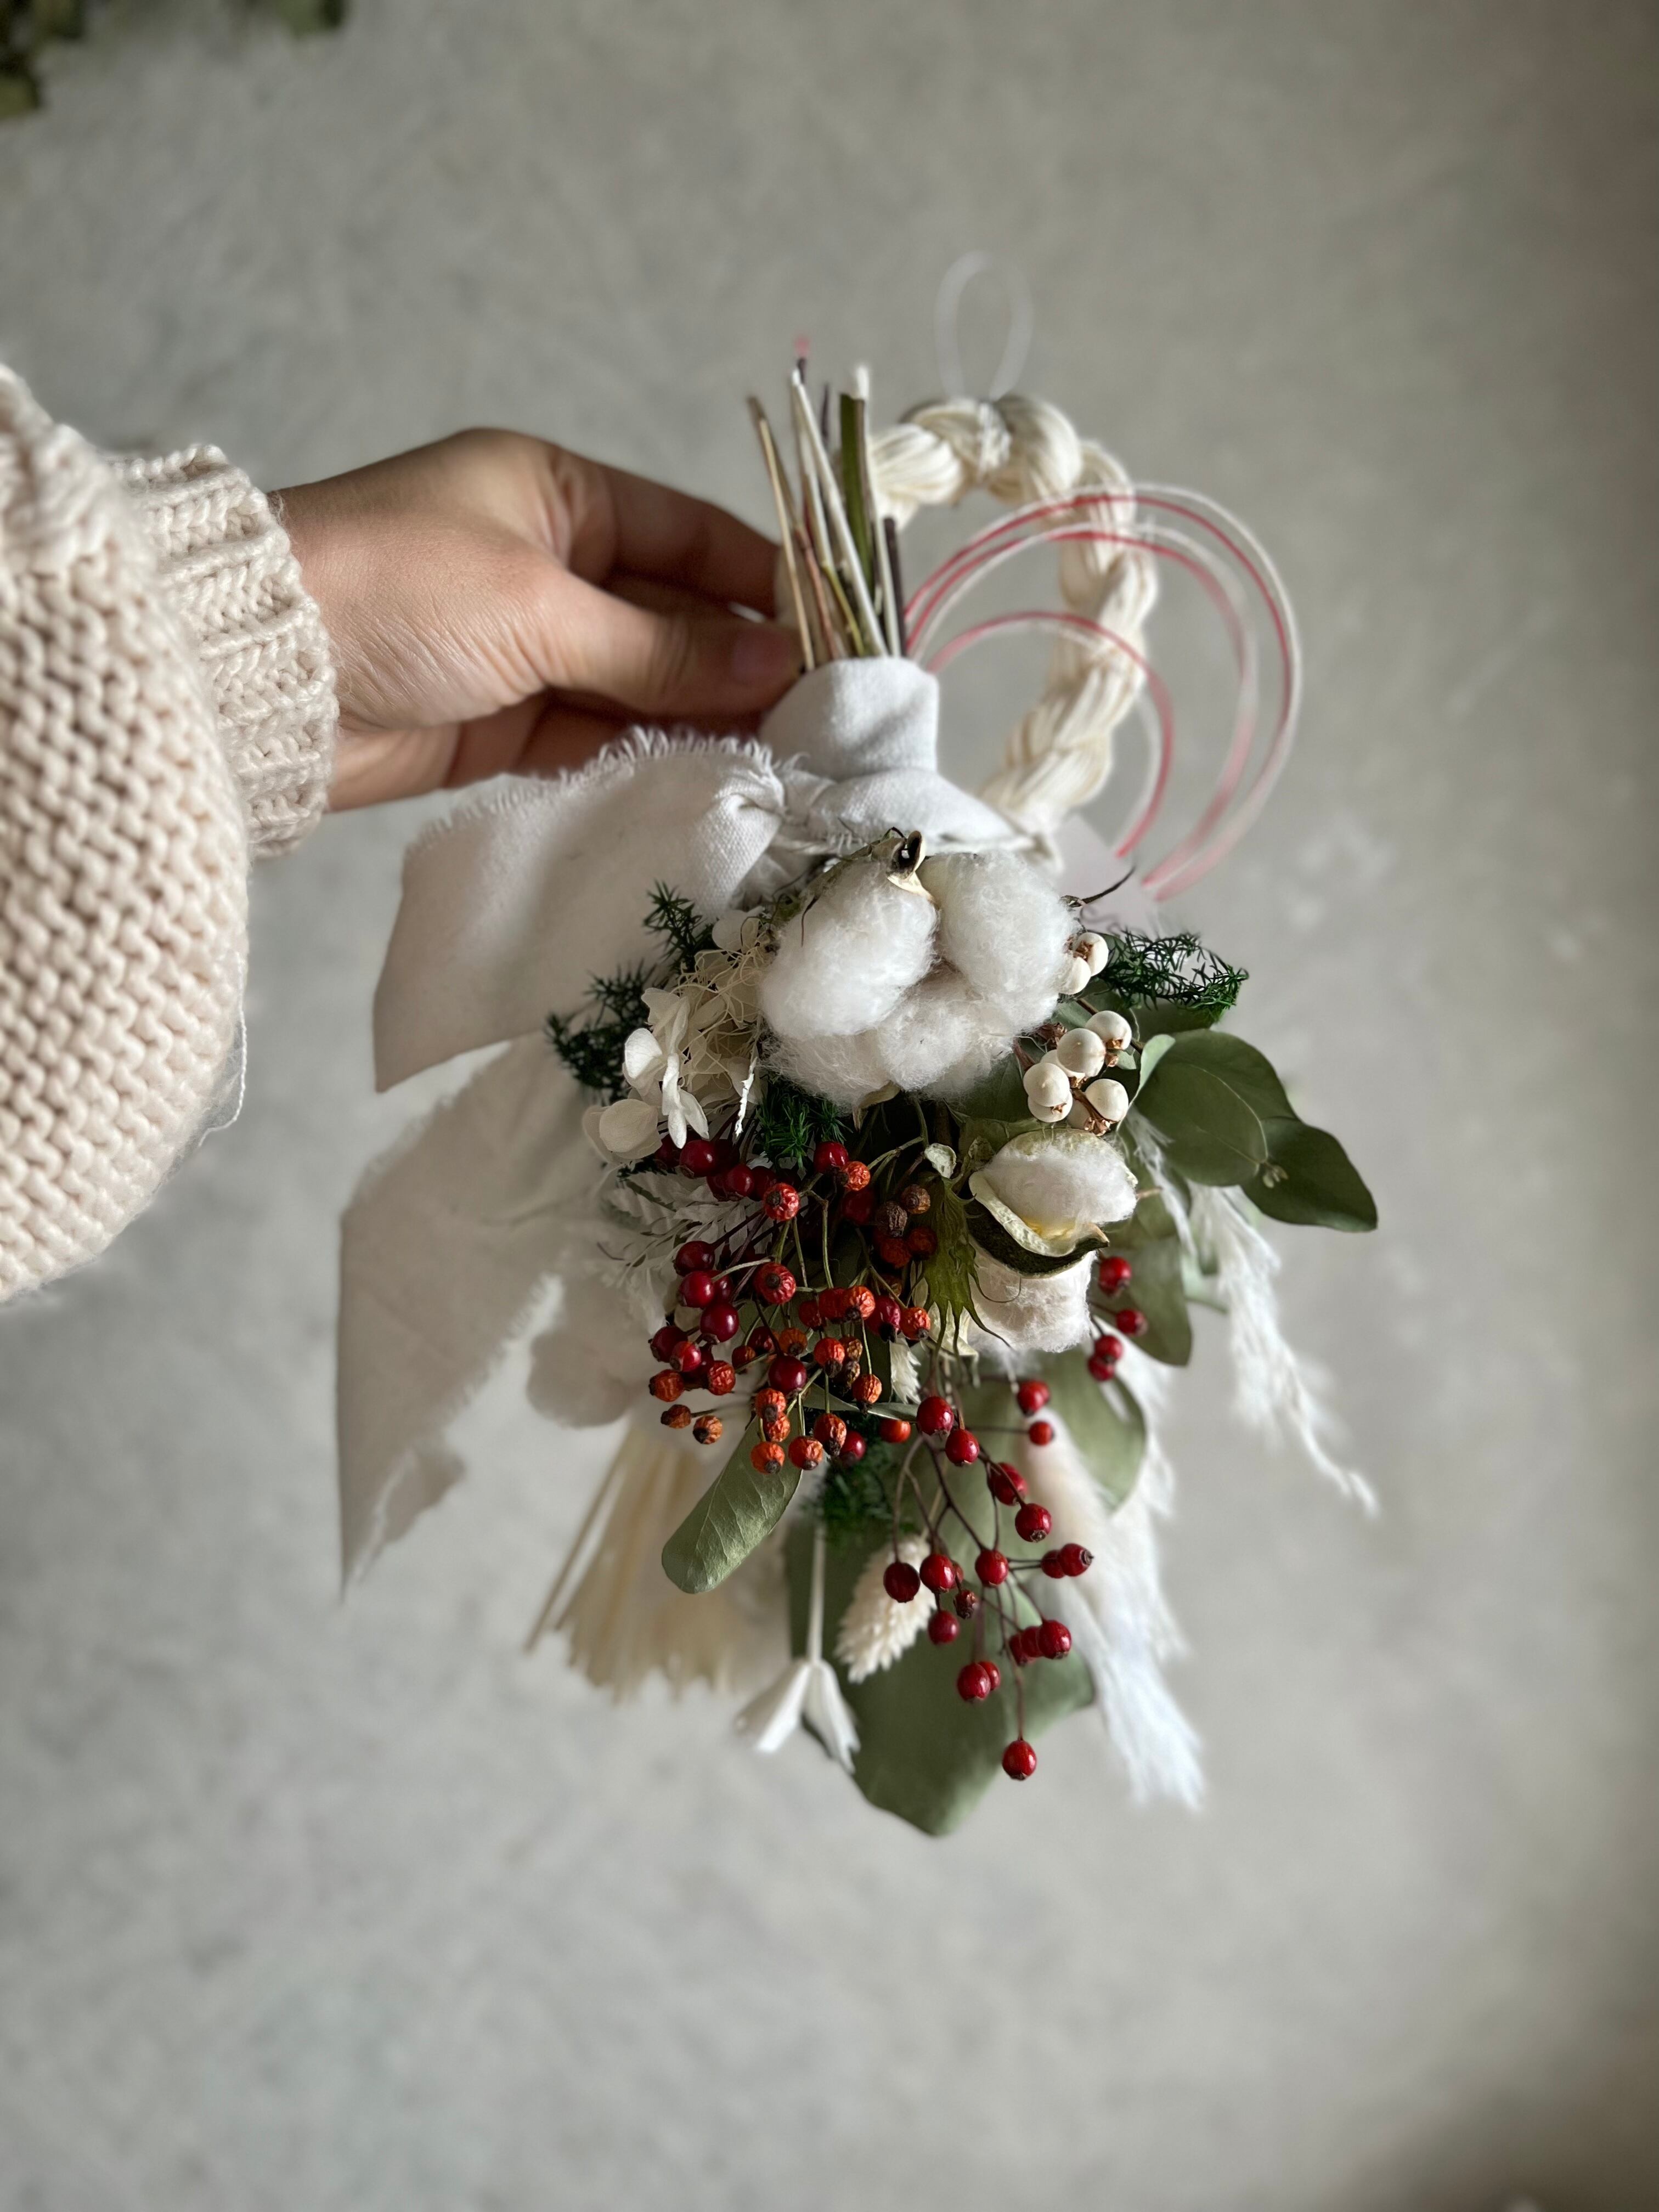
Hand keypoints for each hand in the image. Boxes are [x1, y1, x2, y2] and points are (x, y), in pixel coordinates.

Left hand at [276, 428, 798, 809]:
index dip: (765, 583)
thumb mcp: (540, 606)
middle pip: (673, 618)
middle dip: (741, 666)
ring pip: (640, 686)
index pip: (691, 535)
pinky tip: (707, 780)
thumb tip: (775, 663)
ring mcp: (526, 648)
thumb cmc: (393, 590)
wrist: (258, 675)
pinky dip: (645, 757)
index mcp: (557, 494)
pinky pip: (596, 737)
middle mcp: (549, 565)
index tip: (836, 633)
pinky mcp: (501, 723)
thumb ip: (659, 647)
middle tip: (823, 720)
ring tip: (781, 760)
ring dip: (701, 720)